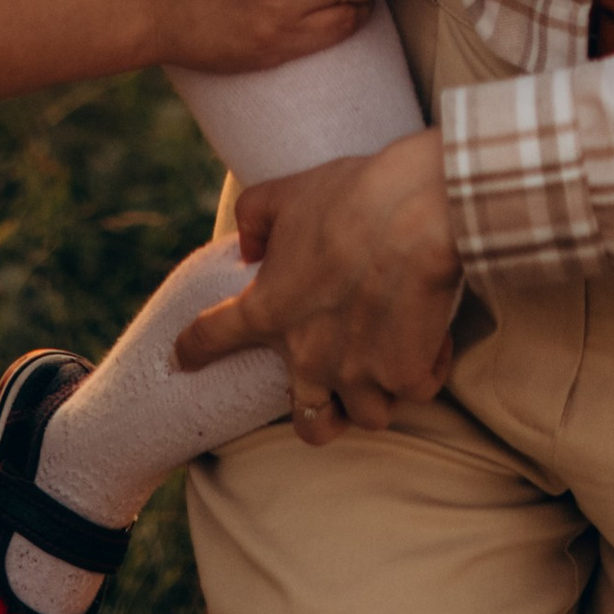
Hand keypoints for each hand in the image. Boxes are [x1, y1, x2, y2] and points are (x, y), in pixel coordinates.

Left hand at [175, 130, 461, 441]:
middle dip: (317, 414)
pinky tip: (430, 343)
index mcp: (269, 309)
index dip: (194, 348)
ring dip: (375, 394)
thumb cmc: (351, 195)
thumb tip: (249, 249)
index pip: (213, 337)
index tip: (183, 358)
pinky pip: (414, 390)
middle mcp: (310, 356)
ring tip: (387, 365)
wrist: (418, 211)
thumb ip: (254, 218)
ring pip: (366, 414)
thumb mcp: (286, 192)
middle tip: (328, 395)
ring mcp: (359, 373)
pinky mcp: (406, 374)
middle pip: (309, 421)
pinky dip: (422, 370)